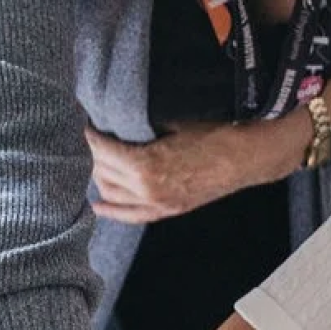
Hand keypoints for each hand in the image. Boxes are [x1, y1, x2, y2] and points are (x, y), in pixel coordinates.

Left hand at [85, 120, 251, 224]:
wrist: (244, 156)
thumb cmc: (214, 132)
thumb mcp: (174, 122)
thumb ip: (143, 125)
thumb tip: (120, 114)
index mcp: (145, 165)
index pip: (102, 151)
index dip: (91, 135)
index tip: (86, 123)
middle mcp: (145, 189)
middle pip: (102, 172)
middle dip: (93, 153)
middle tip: (90, 137)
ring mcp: (156, 203)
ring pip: (112, 194)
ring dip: (100, 176)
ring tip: (94, 159)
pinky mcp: (167, 210)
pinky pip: (131, 215)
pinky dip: (112, 210)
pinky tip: (98, 204)